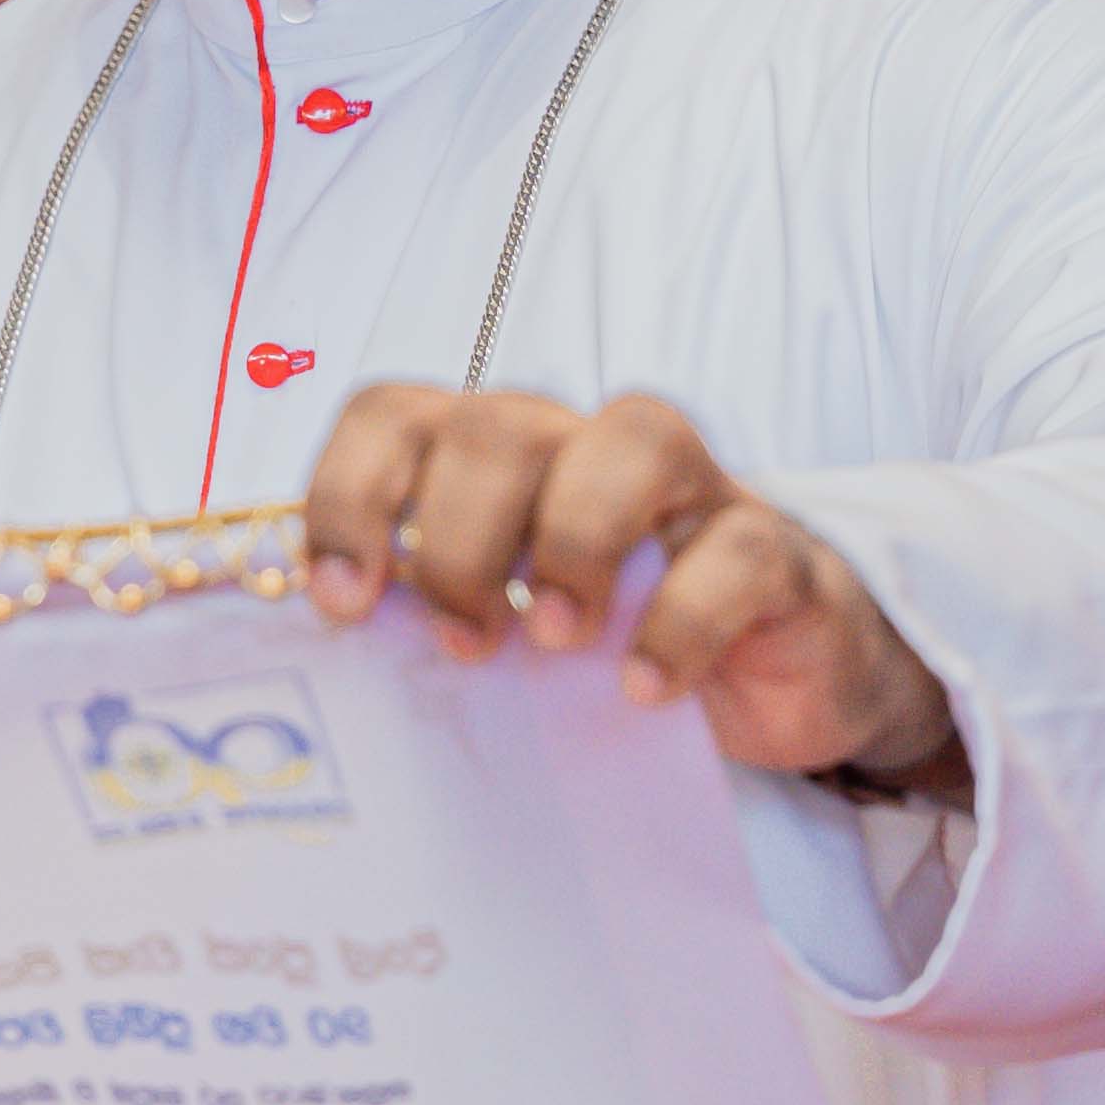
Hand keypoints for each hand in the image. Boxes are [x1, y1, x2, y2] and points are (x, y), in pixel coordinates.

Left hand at [303, 382, 972, 799]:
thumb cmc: (610, 649)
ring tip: (556, 641)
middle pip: (497, 427)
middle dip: (458, 538)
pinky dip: (681, 622)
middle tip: (465, 644)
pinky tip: (644, 687)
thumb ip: (428, 628)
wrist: (775, 677)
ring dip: (571, 542)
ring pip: (627, 438)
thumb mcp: (506, 636)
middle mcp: (581, 449)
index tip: (345, 601)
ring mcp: (688, 490)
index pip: (395, 417)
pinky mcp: (771, 550)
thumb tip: (328, 677)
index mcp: (492, 463)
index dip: (351, 493)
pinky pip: (734, 551)